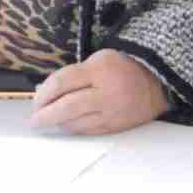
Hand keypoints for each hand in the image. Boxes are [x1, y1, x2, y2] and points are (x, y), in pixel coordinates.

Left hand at [29, 51, 169, 137]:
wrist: (158, 82)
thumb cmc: (122, 69)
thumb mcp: (97, 61)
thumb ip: (72, 76)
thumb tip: (43, 92)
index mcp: (99, 70)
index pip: (61, 83)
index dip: (43, 94)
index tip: (35, 102)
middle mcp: (105, 92)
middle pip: (66, 107)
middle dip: (45, 115)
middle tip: (34, 120)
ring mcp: (112, 111)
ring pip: (76, 123)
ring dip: (58, 123)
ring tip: (49, 121)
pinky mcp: (116, 126)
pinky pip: (88, 131)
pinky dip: (74, 129)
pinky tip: (67, 125)